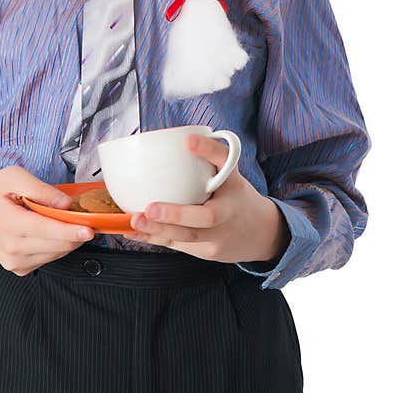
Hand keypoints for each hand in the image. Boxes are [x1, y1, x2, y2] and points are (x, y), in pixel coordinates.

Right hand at [0, 166, 94, 276]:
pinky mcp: (19, 268)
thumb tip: (65, 204)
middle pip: (56, 245)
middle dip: (75, 233)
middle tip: (85, 219)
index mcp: (9, 224)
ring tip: (65, 222)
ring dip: (68, 240)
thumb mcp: (14, 176)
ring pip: (56, 254)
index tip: (89, 229)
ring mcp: (14, 262)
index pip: (46, 230)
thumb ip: (41, 189)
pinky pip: (48, 260)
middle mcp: (12, 248)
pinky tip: (51, 233)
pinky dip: (56, 247)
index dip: (71, 230)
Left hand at [125, 133, 289, 264]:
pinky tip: (132, 233)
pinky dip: (154, 239)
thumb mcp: (232, 173)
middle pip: (204, 219)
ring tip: (135, 222)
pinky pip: (178, 245)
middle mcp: (228, 218)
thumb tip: (186, 139)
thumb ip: (213, 154)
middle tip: (149, 209)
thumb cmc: (238, 197)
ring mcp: (217, 240)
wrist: (260, 234)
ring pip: (187, 238)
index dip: (209, 153)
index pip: (226, 167)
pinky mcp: (205, 253)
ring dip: (158, 231)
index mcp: (234, 191)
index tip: (189, 142)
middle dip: (176, 216)